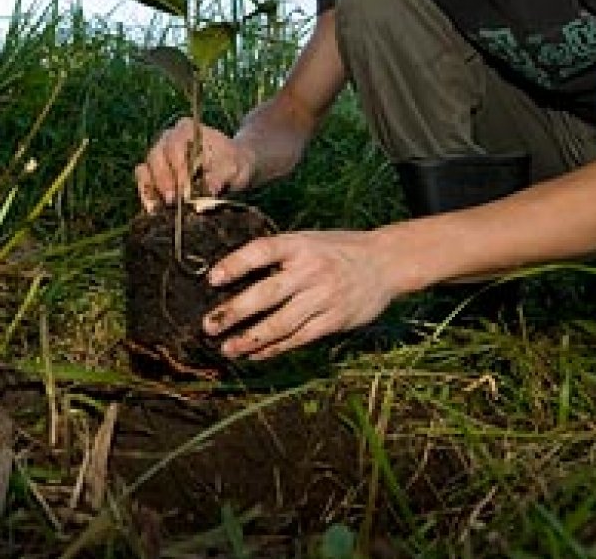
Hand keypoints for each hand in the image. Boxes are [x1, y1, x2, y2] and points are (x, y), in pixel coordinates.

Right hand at [134, 118, 254, 211]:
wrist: (231, 171)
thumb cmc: (233, 165)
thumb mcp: (233, 168)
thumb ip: (220, 177)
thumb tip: (209, 192)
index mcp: (187, 130)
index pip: (175, 147)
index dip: (178, 168)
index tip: (185, 190)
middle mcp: (167, 140)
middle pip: (156, 157)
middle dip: (163, 180)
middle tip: (173, 201)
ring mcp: (158, 157)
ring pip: (145, 170)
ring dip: (152, 189)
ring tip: (160, 208)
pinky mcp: (153, 175)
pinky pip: (144, 183)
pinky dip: (147, 196)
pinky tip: (154, 210)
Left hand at [202, 230, 398, 360]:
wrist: (386, 262)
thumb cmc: (338, 250)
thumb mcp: (309, 240)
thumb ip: (279, 256)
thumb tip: (234, 276)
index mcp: (300, 245)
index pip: (262, 251)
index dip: (236, 264)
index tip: (213, 279)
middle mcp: (311, 270)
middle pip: (266, 294)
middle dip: (234, 312)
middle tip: (208, 326)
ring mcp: (324, 297)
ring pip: (281, 323)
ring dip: (250, 339)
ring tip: (227, 349)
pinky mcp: (334, 320)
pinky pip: (299, 338)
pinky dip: (275, 348)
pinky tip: (256, 354)